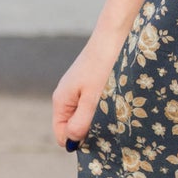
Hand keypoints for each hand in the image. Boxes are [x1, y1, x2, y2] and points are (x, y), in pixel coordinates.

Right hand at [51, 30, 126, 151]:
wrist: (116, 35)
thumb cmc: (104, 66)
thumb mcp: (94, 99)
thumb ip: (81, 122)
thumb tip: (71, 141)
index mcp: (61, 101)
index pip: (62, 134)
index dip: (77, 142)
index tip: (98, 140)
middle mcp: (67, 95)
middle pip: (73, 126)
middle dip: (89, 131)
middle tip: (109, 127)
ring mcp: (79, 88)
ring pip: (85, 115)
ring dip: (98, 118)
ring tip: (115, 112)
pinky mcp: (91, 82)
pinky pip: (93, 103)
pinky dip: (103, 107)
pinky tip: (117, 102)